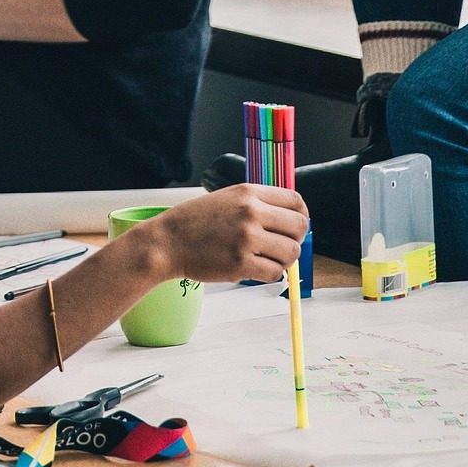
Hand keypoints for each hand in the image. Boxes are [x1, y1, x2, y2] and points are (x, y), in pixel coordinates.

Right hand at [131, 184, 310, 283]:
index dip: (301, 216)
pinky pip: (275, 272)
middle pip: (299, 227)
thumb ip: (257, 204)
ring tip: (266, 259)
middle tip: (281, 247)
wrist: (167, 242)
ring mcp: (246, 238)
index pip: (296, 201)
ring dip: (283, 260)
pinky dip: (270, 274)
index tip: (294, 227)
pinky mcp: (241, 263)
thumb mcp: (227, 198)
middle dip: (294, 239)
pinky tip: (256, 269)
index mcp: (248, 193)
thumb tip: (290, 220)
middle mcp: (250, 212)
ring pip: (291, 252)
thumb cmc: (195, 222)